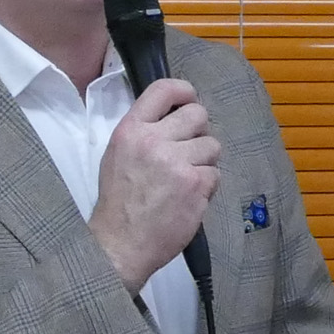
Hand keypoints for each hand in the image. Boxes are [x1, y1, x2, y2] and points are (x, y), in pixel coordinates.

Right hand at [91, 78, 219, 291]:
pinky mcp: (195, 185)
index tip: (189, 100)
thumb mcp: (117, 155)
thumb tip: (174, 117)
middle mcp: (153, 141)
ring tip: (187, 179)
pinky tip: (189, 197)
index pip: (164, 90)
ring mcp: (176, 163)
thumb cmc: (118, 202)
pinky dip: (206, 186)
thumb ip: (143, 132)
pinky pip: (215, 174)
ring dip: (205, 161)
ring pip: (212, 145)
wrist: (120, 244)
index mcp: (131, 130)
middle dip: (199, 131)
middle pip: (198, 114)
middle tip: (190, 150)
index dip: (184, 91)